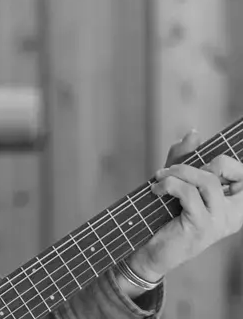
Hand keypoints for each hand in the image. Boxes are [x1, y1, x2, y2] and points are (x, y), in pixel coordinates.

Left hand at [127, 130, 242, 285]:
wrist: (151, 250)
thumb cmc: (166, 216)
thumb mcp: (177, 182)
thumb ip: (185, 158)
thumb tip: (194, 133)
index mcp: (235, 203)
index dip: (222, 161)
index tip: (198, 168)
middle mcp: (235, 213)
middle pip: (229, 168)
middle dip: (197, 162)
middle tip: (172, 171)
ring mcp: (221, 221)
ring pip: (207, 180)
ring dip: (177, 172)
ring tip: (159, 178)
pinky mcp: (202, 226)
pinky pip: (188, 193)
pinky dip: (168, 185)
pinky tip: (156, 190)